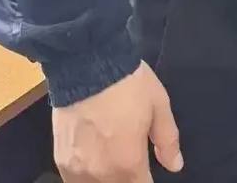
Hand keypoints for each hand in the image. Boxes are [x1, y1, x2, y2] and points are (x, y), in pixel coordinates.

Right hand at [53, 62, 182, 182]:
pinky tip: (93, 163)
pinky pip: (74, 181)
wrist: (88, 65)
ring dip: (107, 180)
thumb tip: (175, 166)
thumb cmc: (129, 84)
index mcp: (129, 163)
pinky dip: (86, 177)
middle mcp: (101, 174)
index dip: (147, 182)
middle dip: (128, 180)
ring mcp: (77, 170)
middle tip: (132, 164)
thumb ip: (167, 140)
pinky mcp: (60, 160)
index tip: (147, 174)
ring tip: (113, 162)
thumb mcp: (159, 105)